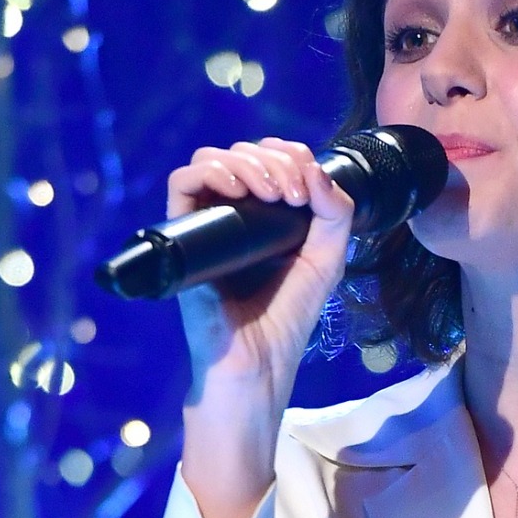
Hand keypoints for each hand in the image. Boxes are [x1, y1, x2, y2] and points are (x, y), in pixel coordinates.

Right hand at [167, 137, 353, 517]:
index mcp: (266, 216)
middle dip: (275, 160)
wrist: (257, 365)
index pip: (269, 159)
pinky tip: (239, 191)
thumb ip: (336, 212)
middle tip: (292, 193)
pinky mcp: (182, 238)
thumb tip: (315, 167)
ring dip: (248, 163)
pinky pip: (182, 183)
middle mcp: (232, 214)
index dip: (290, 155)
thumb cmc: (288, 318)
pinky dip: (211, 172)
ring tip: (272, 193)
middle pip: (242, 152)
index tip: (307, 185)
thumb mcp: (327, 258)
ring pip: (212, 159)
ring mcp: (206, 224)